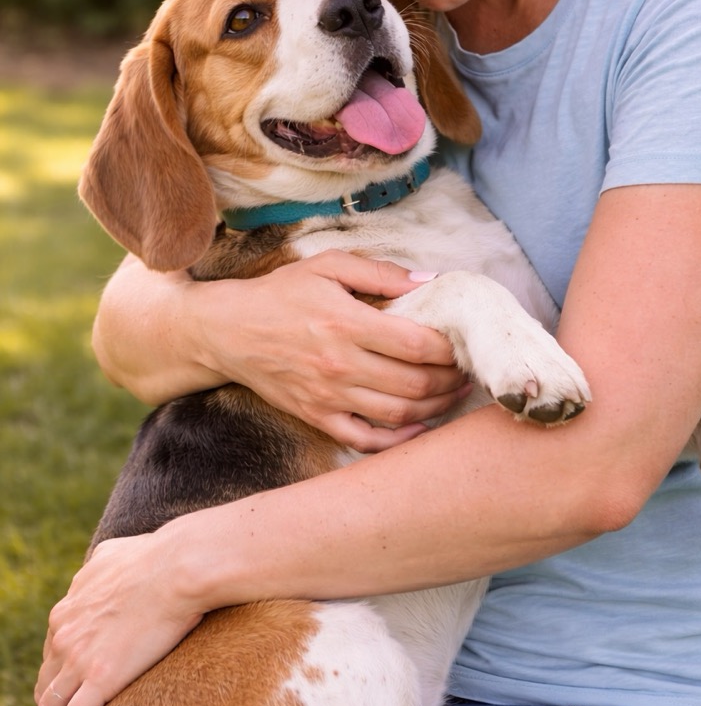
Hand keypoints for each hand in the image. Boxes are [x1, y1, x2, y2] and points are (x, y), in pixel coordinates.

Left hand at [35, 532, 202, 705]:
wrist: (177, 568)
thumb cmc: (157, 556)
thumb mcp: (114, 553)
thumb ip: (100, 563)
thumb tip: (102, 561)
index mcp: (69, 607)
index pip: (53, 650)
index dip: (56, 672)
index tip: (62, 688)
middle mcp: (64, 633)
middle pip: (46, 680)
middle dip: (47, 705)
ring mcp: (79, 658)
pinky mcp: (100, 680)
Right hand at [189, 251, 469, 451]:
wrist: (227, 330)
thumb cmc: (281, 293)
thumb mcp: (327, 266)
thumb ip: (381, 273)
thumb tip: (430, 280)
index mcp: (346, 323)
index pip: (416, 344)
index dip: (449, 347)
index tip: (464, 342)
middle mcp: (339, 364)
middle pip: (414, 383)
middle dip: (451, 379)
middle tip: (467, 369)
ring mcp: (328, 396)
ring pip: (398, 413)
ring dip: (436, 407)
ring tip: (454, 393)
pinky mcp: (316, 417)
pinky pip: (365, 439)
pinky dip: (398, 439)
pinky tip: (419, 426)